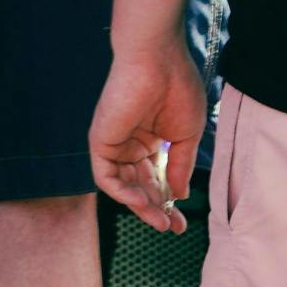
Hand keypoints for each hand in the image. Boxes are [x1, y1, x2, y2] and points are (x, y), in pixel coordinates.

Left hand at [86, 41, 204, 233]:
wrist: (158, 59)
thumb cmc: (177, 88)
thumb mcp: (186, 135)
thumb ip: (180, 166)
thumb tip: (179, 195)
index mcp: (151, 140)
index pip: (157, 179)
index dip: (169, 202)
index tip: (182, 223)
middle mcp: (131, 144)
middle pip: (140, 187)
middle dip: (156, 209)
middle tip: (172, 227)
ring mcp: (115, 144)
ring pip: (124, 187)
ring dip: (141, 207)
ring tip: (161, 220)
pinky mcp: (100, 141)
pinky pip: (106, 178)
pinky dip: (123, 193)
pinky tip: (143, 202)